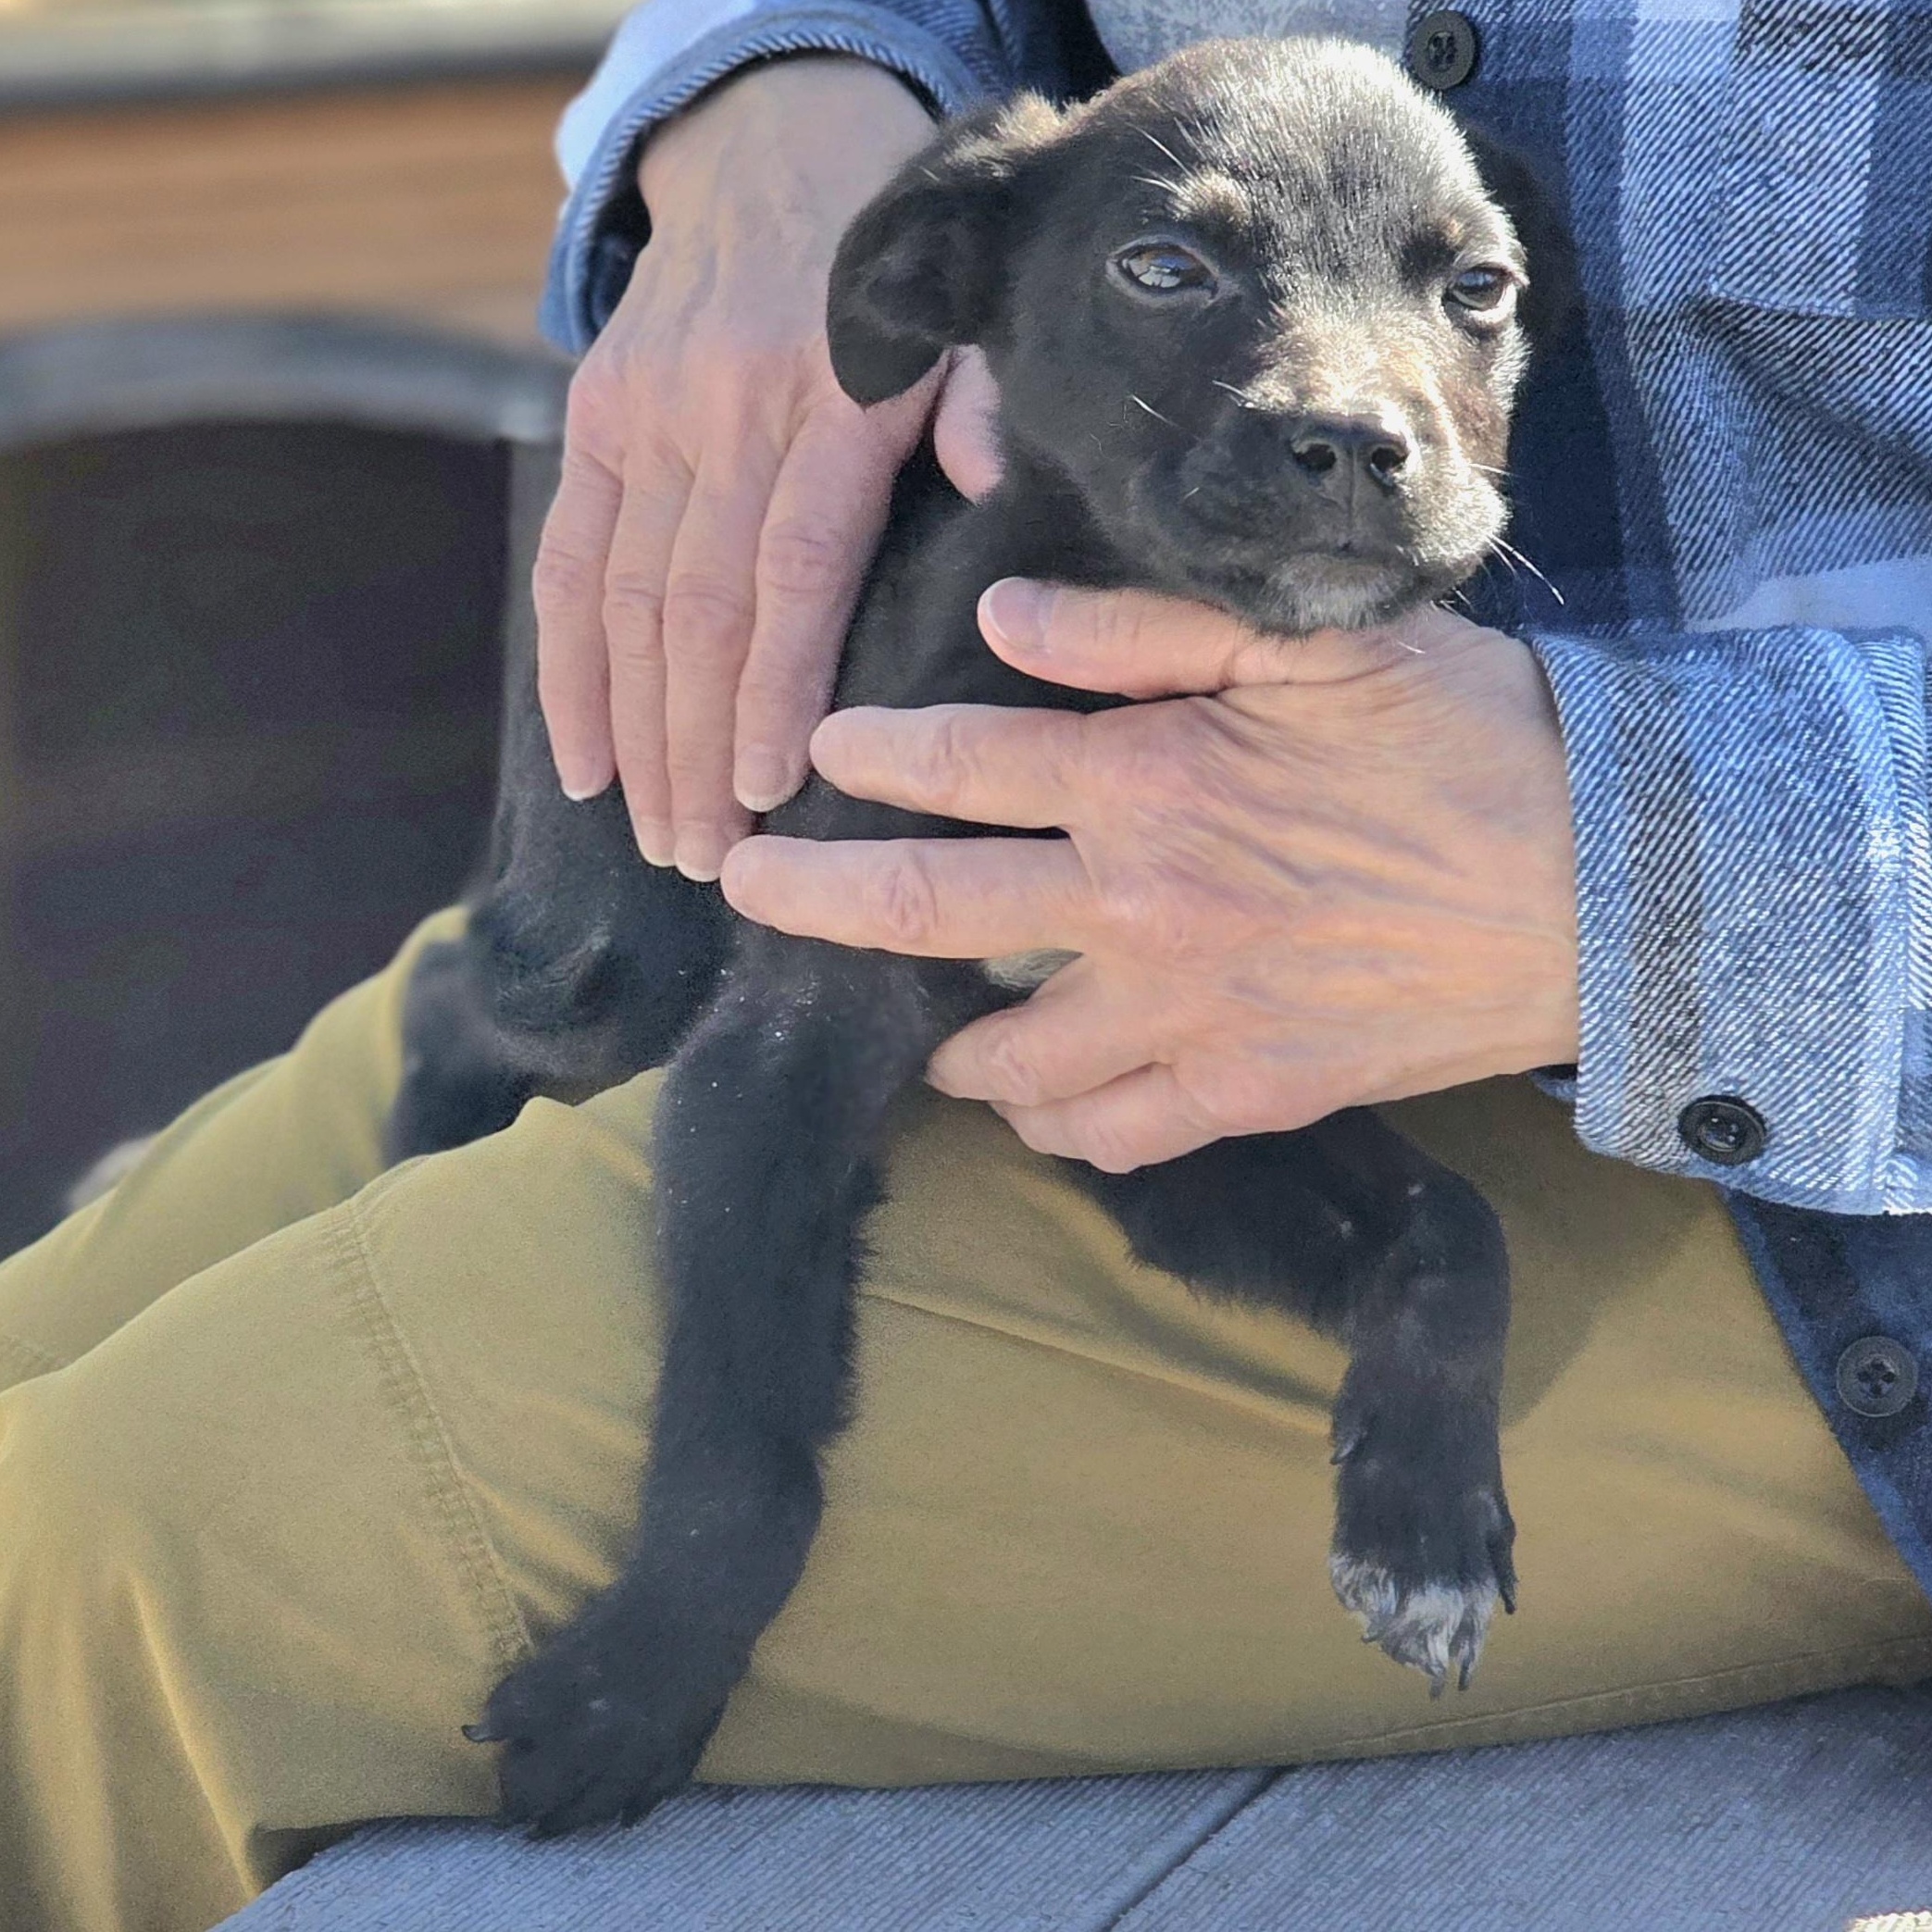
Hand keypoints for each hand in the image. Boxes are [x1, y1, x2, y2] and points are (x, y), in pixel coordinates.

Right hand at [534, 58, 946, 878]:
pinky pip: (569, 563)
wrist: (772, 153)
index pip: (791, 567)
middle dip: (696, 748)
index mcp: (828, 404)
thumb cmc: (893, 278)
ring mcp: (645, 418)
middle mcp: (723, 414)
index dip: (772, 686)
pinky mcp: (594, 421)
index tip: (762, 791)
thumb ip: (981, 408)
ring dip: (636, 734)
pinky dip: (569, 672)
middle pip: (697, 611)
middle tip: (707, 859)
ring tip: (658, 839)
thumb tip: (994, 485)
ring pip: (626, 603)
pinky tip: (584, 765)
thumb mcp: (962, 322)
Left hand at [720, 585, 1579, 1169]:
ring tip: (912, 1035)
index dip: (871, 757)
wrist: (1604, 888)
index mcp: (1150, 779)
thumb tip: (1003, 619)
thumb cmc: (1469, 740)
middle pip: (928, 913)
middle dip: (815, 898)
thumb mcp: (1314, 649)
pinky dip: (1056, 1128)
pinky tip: (1036, 1110)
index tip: (818, 754)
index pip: (961, 766)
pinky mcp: (1246, 1094)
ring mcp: (1187, 1016)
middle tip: (742, 893)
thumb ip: (1144, 628)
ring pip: (1008, 1055)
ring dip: (939, 1042)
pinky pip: (1112, 1135)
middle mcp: (1141, 906)